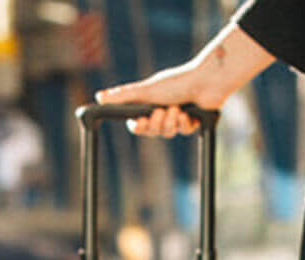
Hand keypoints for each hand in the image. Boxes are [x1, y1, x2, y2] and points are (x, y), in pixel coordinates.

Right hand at [95, 63, 215, 136]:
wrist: (205, 81)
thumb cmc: (176, 82)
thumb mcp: (146, 90)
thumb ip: (123, 96)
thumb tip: (99, 97)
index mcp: (149, 105)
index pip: (137, 125)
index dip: (138, 126)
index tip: (139, 121)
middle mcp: (162, 113)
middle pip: (152, 132)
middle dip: (157, 122)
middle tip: (161, 110)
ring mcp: (176, 119)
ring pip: (168, 133)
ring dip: (171, 121)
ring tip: (177, 107)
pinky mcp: (191, 123)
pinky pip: (183, 131)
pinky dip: (184, 122)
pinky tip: (187, 112)